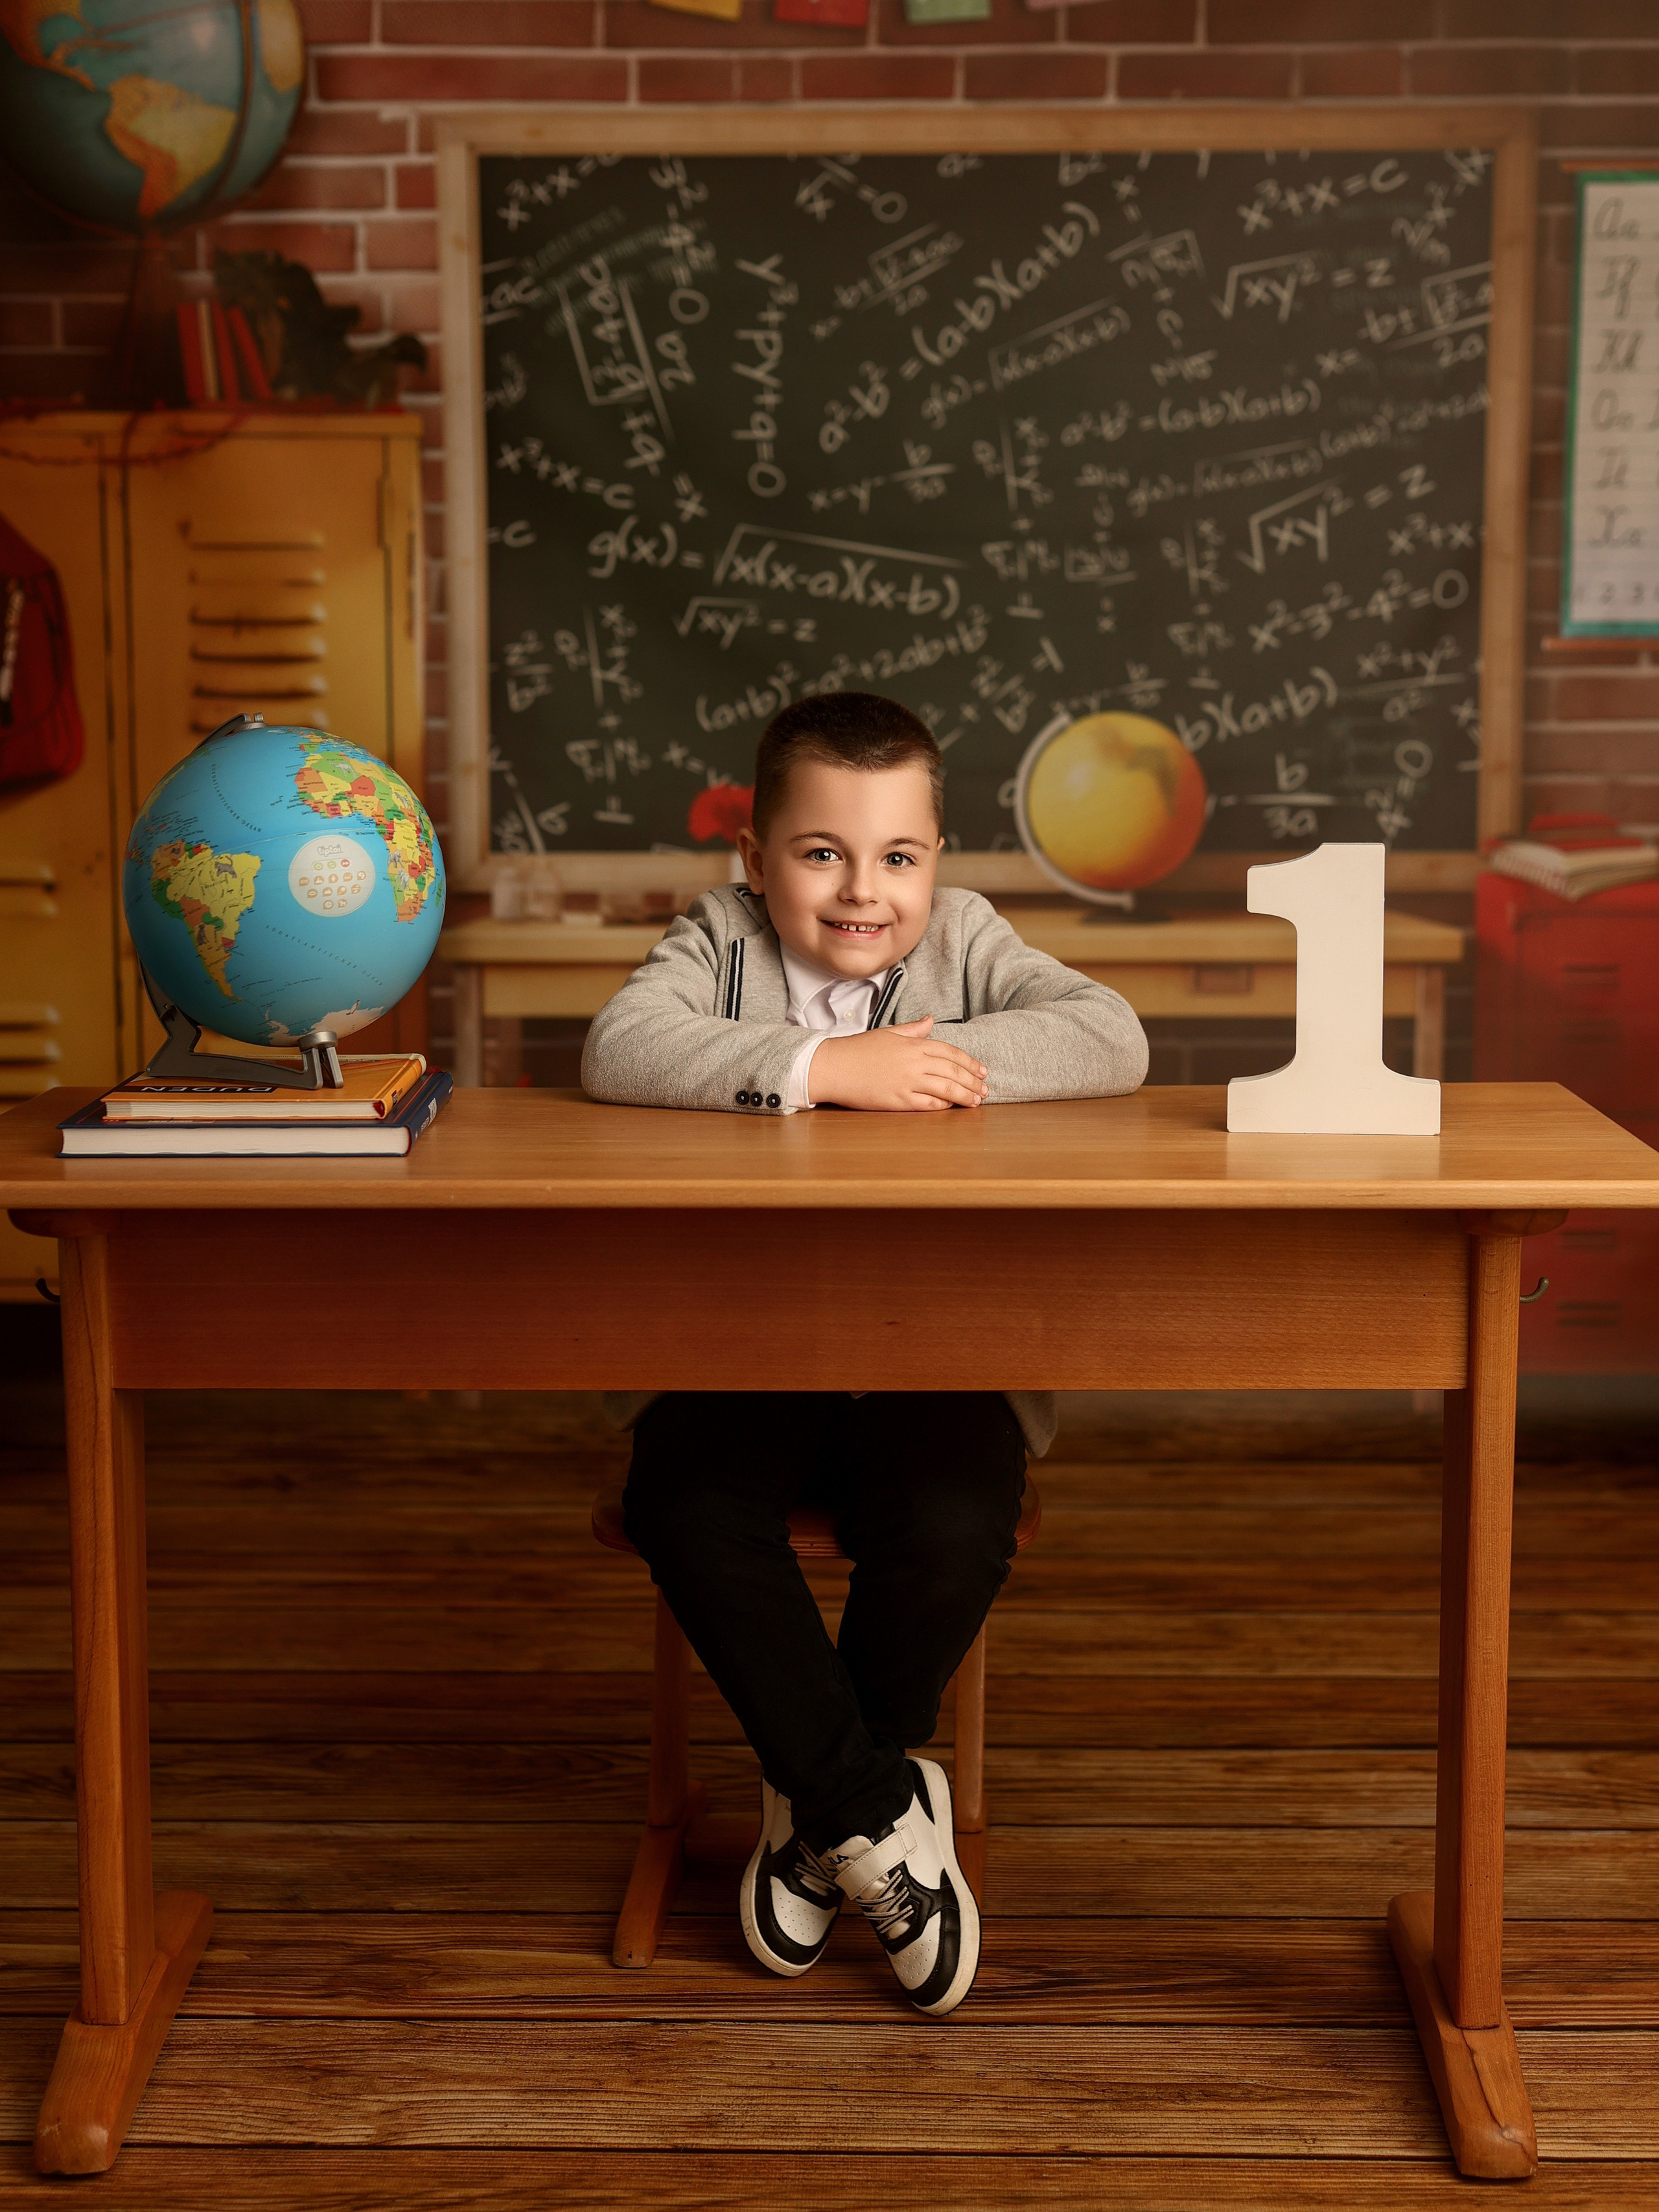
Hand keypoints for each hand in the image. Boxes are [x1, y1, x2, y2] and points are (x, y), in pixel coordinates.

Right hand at [808, 1018, 987, 1112]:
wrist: (832, 1066)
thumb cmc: (857, 1049)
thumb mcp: (887, 1033)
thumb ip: (912, 1030)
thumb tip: (930, 1020)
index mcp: (913, 1045)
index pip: (950, 1052)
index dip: (969, 1062)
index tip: (982, 1070)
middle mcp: (914, 1062)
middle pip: (952, 1071)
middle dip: (972, 1081)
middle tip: (985, 1089)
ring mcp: (907, 1082)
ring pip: (945, 1089)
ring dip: (964, 1095)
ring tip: (976, 1101)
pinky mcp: (898, 1100)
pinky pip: (927, 1104)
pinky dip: (942, 1105)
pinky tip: (952, 1107)